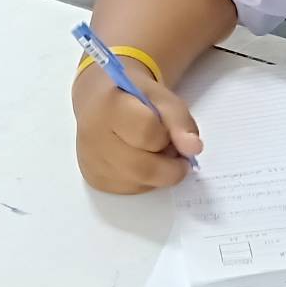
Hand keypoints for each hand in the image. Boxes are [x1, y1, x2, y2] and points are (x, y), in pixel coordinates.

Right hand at [72, 62, 202, 193]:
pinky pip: (131, 189)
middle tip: (175, 154)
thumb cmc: (134, 97)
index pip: (148, 132)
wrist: (100, 101)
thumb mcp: (162, 97)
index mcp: (110, 107)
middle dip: (170, 166)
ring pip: (139, 183)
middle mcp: (93, 137)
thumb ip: (180, 121)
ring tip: (154, 153)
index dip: (166, 134)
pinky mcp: (95, 179)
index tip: (170, 130)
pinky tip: (141, 162)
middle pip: (143, 168)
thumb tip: (193, 149)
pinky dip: (146, 181)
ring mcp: (91, 162)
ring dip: (158, 174)